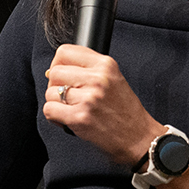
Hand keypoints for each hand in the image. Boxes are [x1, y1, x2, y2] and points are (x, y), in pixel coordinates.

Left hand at [42, 44, 162, 165]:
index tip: (62, 74)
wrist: (139, 137)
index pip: (66, 52)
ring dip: (55, 103)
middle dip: (56, 86)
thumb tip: (51, 71)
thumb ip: (88, 70)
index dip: (58, 63)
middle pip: (55, 72)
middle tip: (67, 96)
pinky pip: (50, 110)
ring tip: (71, 109)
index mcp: (106, 65)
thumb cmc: (126, 112)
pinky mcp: (80, 118)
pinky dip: (54, 117)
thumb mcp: (114, 79)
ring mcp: (89, 98)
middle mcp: (98, 79)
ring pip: (50, 92)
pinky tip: (68, 120)